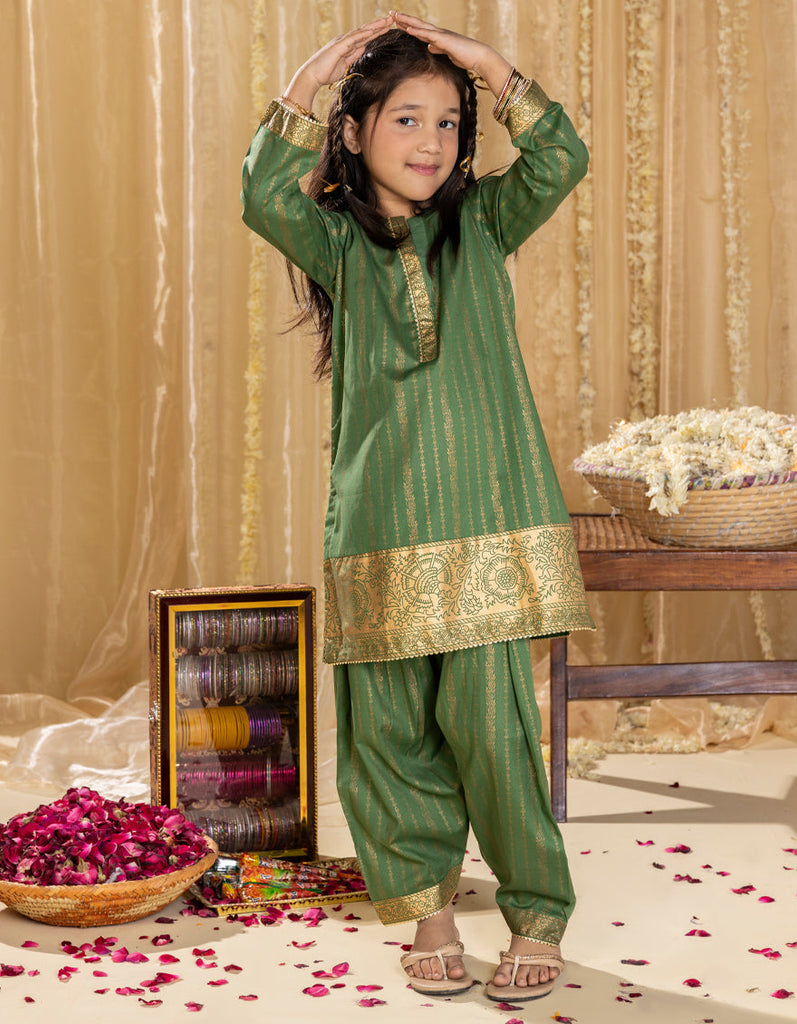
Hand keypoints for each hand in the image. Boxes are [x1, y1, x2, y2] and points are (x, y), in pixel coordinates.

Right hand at [288, 16, 393, 101]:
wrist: (312, 76)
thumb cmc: (326, 72)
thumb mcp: (344, 65)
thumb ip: (353, 56)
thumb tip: (363, 49)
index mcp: (347, 45)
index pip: (365, 37)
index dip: (377, 32)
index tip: (388, 27)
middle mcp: (345, 41)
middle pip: (365, 32)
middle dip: (379, 26)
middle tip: (391, 19)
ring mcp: (342, 42)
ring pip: (361, 32)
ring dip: (374, 27)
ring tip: (386, 21)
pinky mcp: (338, 47)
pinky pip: (353, 39)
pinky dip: (363, 34)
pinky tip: (372, 31)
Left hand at [391, 11, 510, 93]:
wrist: (478, 57)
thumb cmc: (465, 56)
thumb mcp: (447, 53)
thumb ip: (438, 48)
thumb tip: (429, 47)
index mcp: (438, 37)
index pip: (419, 30)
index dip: (408, 25)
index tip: (396, 22)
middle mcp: (438, 33)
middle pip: (417, 24)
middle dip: (404, 19)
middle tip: (391, 14)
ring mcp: (441, 35)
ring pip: (420, 26)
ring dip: (407, 21)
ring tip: (395, 17)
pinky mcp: (444, 40)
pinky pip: (428, 34)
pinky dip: (418, 31)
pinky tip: (409, 29)